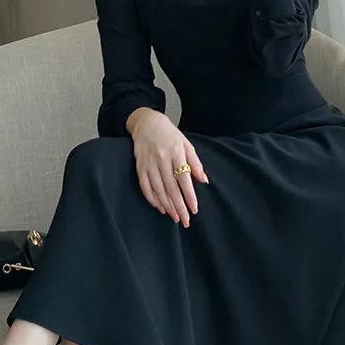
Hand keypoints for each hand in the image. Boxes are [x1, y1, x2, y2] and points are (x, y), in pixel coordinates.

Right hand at [126, 109, 208, 228]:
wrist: (147, 123)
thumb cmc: (170, 135)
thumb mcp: (186, 144)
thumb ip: (195, 162)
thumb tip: (204, 180)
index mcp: (176, 153)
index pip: (184, 178)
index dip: (189, 195)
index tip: (194, 209)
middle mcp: (162, 159)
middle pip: (171, 188)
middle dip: (179, 206)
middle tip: (185, 220)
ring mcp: (149, 163)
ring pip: (158, 189)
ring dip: (167, 205)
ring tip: (175, 217)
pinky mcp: (140, 166)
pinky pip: (145, 186)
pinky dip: (152, 199)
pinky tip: (160, 207)